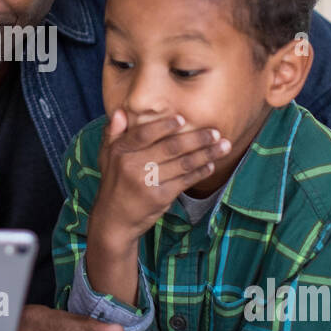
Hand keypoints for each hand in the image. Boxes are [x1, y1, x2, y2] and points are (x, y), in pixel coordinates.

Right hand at [91, 110, 230, 248]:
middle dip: (196, 139)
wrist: (114, 219)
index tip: (183, 119)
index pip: (143, 134)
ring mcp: (146, 182)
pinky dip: (200, 172)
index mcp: (120, 151)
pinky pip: (184, 181)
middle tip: (216, 132)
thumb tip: (121, 112)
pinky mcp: (159, 197)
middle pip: (170, 148)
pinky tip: (211, 165)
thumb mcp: (106, 156)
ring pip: (182, 164)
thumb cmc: (115, 183)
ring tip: (224, 146)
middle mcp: (132, 165)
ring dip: (206, 154)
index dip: (163, 126)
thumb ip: (113, 132)